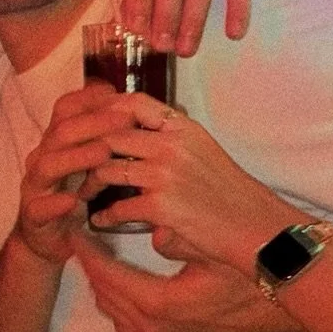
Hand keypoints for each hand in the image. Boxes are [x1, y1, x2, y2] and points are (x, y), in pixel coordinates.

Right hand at [15, 83, 125, 265]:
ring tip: (103, 153)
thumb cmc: (74, 196)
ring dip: (76, 157)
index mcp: (56, 142)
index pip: (65, 109)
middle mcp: (42, 158)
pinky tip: (72, 200)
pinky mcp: (33, 217)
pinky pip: (38, 208)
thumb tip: (131, 106)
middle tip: (126, 119)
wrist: (49, 240)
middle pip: (60, 131)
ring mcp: (35, 187)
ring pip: (47, 165)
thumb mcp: (88, 162)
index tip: (118, 94)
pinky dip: (54, 203)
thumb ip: (101, 136)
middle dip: (94, 123)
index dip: (89, 98)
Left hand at [72, 234, 307, 331]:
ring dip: (102, 282)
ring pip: (112, 310)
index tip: (74, 226)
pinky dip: (117, 299)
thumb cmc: (258, 282)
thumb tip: (152, 230)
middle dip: (89, 264)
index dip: (86, 249)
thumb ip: (181, 240)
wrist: (291, 318)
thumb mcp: (220, 254)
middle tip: (80, 233)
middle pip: (103, 293)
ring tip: (96, 251)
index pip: (105, 275)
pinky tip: (121, 278)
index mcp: (158, 305)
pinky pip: (127, 322)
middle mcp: (153, 329)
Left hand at [82, 97, 294, 267]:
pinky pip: (118, 208)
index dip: (105, 110)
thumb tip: (137, 132)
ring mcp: (165, 174)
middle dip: (87, 150)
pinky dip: (104, 215)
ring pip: (106, 170)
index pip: (134, 104)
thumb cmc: (231, 194)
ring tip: (84, 191)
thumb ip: (173, 139)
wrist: (256, 227)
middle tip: (76, 162)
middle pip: (110, 135)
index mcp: (183, 129)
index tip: (88, 124)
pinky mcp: (161, 205)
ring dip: (89, 183)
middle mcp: (172, 145)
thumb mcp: (204, 151)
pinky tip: (100, 219)